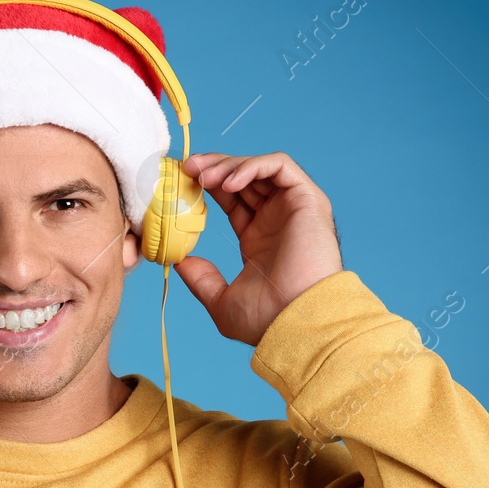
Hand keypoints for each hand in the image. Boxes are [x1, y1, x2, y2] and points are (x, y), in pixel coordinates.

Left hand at [171, 151, 343, 346]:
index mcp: (258, 239)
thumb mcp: (222, 301)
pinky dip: (253, 166)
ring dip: (228, 165)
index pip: (231, 199)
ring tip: (203, 175)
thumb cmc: (268, 320)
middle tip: (188, 167)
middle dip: (213, 167)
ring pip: (260, 168)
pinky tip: (228, 183)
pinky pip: (281, 166)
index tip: (182, 181)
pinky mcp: (308, 200)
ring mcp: (293, 208)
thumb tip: (180, 262)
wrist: (298, 322)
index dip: (206, 186)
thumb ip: (201, 279)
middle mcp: (276, 220)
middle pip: (243, 178)